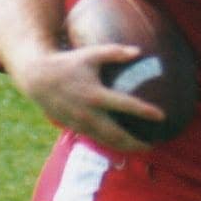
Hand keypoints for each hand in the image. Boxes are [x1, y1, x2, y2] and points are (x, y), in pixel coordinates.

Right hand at [15, 42, 165, 152]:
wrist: (38, 78)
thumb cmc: (68, 63)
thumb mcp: (91, 54)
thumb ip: (115, 53)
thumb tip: (139, 51)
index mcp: (95, 94)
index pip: (126, 105)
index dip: (145, 111)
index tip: (162, 116)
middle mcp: (88, 113)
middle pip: (117, 135)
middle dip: (135, 143)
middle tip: (153, 145)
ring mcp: (80, 123)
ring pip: (106, 142)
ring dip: (124, 148)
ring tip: (141, 148)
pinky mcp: (74, 128)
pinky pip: (95, 139)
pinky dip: (110, 144)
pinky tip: (122, 145)